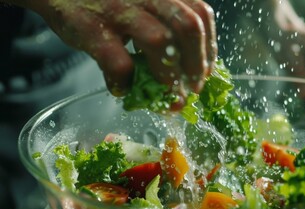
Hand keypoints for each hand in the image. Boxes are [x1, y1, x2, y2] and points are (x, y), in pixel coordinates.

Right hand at [22, 0, 216, 105]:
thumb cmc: (107, 1)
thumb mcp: (141, 4)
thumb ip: (163, 26)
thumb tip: (185, 72)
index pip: (201, 14)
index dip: (208, 48)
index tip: (205, 72)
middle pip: (188, 26)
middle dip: (196, 64)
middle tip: (192, 89)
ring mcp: (119, 9)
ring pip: (159, 41)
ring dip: (168, 77)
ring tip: (168, 98)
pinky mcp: (91, 27)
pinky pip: (117, 62)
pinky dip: (124, 82)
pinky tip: (122, 89)